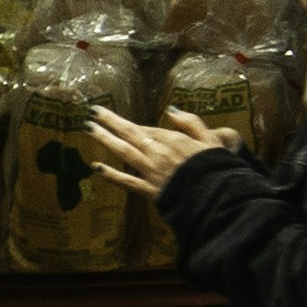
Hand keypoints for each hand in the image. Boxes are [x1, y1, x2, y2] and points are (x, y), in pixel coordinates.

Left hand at [81, 107, 237, 201]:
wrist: (216, 197)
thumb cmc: (217, 168)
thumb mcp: (212, 139)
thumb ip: (192, 123)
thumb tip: (172, 110)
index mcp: (173, 139)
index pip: (146, 128)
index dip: (128, 121)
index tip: (111, 114)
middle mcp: (157, 152)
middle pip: (130, 134)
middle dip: (109, 122)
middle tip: (92, 112)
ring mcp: (151, 171)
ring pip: (124, 152)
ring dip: (105, 139)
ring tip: (89, 129)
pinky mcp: (148, 189)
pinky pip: (126, 181)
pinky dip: (110, 174)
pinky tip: (95, 167)